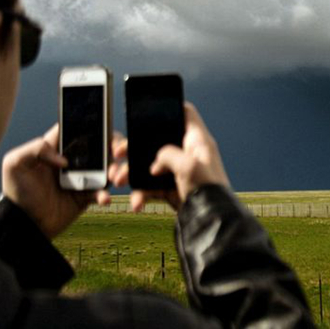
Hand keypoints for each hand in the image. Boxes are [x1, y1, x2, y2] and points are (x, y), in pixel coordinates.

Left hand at [1, 124, 117, 238]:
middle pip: (100, 145)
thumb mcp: (15, 163)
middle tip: (116, 153)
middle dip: (113, 146)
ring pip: (107, 167)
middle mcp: (73, 159)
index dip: (94, 125)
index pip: (79, 128)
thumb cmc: (17, 191)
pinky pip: (102, 192)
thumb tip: (64, 159)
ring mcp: (82, 177)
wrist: (24, 223)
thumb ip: (36, 148)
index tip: (104, 129)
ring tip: (113, 177)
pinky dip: (105, 194)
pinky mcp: (86, 196)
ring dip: (115, 170)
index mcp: (58, 147)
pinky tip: (103, 197)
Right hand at [108, 102, 229, 211]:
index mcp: (197, 141)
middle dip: (135, 147)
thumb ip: (168, 154)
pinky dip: (141, 194)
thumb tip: (156, 162)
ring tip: (118, 180)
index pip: (185, 113)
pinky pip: (151, 187)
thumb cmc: (209, 191)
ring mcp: (180, 171)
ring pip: (150, 165)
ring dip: (132, 173)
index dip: (169, 106)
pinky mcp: (173, 189)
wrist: (211, 224)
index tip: (150, 107)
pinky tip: (136, 203)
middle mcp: (189, 153)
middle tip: (118, 152)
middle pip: (158, 140)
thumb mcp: (188, 165)